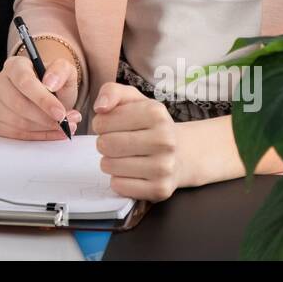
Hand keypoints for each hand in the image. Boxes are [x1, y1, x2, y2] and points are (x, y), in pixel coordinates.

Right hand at [0, 43, 80, 139]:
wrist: (47, 97)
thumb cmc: (53, 83)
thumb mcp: (65, 71)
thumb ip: (61, 70)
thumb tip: (50, 83)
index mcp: (14, 65)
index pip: (24, 81)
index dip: (43, 99)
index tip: (60, 113)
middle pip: (19, 104)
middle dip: (46, 118)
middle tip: (67, 123)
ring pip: (17, 122)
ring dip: (44, 129)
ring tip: (64, 127)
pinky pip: (15, 135)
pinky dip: (37, 137)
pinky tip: (51, 133)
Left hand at [92, 83, 179, 201]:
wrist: (182, 153)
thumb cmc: (150, 125)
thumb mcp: (133, 100)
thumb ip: (111, 92)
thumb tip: (100, 108)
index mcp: (156, 113)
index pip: (101, 121)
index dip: (101, 124)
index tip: (113, 125)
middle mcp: (164, 140)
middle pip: (105, 144)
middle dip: (104, 143)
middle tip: (118, 142)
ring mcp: (164, 167)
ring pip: (109, 166)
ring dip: (110, 161)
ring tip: (126, 156)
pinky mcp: (160, 189)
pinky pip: (118, 186)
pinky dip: (119, 179)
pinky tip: (132, 172)